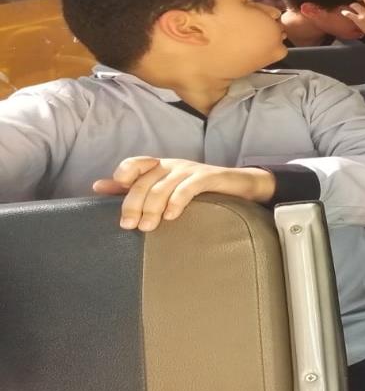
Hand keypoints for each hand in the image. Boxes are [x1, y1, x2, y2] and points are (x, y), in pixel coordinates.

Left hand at [92, 157, 272, 231]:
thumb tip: (97, 186)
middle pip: (145, 181)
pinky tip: (171, 216)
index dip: (124, 173)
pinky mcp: (209, 177)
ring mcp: (191, 170)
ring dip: (152, 208)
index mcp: (160, 167)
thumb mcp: (164, 186)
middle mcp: (173, 165)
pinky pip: (188, 187)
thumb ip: (133, 187)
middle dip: (134, 204)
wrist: (239, 185)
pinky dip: (177, 202)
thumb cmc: (198, 189)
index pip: (135, 163)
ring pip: (163, 187)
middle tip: (130, 226)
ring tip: (148, 227)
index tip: (116, 188)